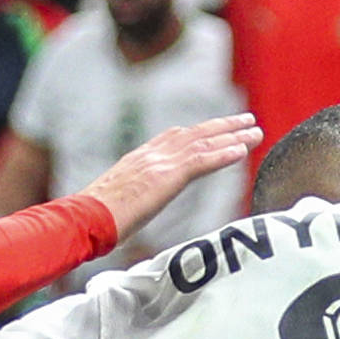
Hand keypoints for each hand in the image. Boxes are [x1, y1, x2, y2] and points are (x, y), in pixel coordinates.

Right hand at [82, 113, 265, 243]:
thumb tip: (126, 215)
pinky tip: (242, 150)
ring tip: (255, 130)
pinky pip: (202, 161)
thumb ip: (128, 201)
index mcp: (137, 160)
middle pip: (193, 134)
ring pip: (203, 143)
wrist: (84, 218)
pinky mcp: (167, 177)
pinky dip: (224, 154)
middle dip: (221, 126)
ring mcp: (159, 164)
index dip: (196, 132)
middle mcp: (150, 155)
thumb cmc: (91, 219)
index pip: (171, 138)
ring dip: (233, 135)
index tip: (214, 128)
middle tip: (245, 120)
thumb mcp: (114, 203)